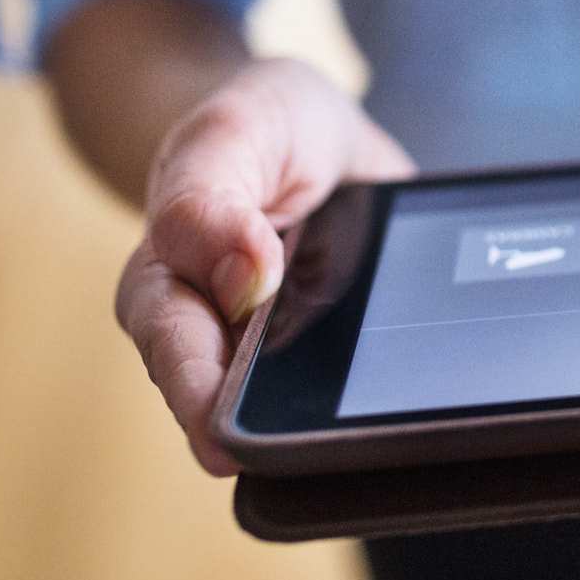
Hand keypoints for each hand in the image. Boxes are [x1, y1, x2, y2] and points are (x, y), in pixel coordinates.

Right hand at [112, 59, 414, 474]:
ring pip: (295, 412)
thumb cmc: (262, 128)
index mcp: (167, 283)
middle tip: (303, 452)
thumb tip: (242, 279)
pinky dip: (381, 397)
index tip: (221, 436)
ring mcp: (283, 352)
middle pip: (230, 403)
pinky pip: (357, 392)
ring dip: (325, 423)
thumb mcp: (234, 130)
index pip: (173, 349)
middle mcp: (220, 333)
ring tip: (364, 438)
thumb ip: (211, 199)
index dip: (195, 394)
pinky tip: (411, 404)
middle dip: (263, 431)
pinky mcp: (344, 355)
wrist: (320, 131)